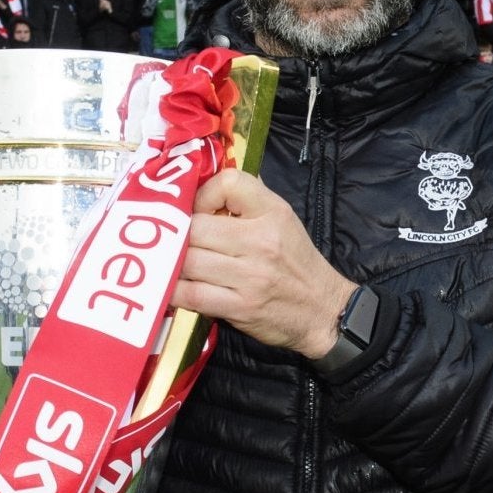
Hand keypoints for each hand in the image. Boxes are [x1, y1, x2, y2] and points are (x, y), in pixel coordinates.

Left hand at [174, 168, 355, 357]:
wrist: (323, 310)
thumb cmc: (297, 263)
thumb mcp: (282, 219)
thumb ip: (248, 199)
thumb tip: (206, 182)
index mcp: (272, 213)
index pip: (227, 184)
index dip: (202, 194)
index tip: (200, 210)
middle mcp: (261, 241)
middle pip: (195, 227)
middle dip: (177, 234)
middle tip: (173, 240)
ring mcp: (249, 276)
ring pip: (188, 261)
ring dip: (170, 263)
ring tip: (169, 262)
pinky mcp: (239, 307)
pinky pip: (191, 295)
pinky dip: (172, 290)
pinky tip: (170, 287)